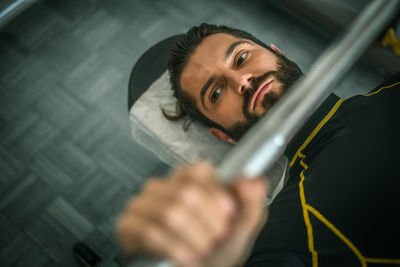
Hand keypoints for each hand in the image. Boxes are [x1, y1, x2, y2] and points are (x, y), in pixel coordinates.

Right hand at [117, 162, 267, 266]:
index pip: (198, 171)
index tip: (228, 215)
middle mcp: (162, 187)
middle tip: (215, 239)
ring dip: (193, 238)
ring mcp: (142, 204)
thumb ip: (250, 204)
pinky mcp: (127, 225)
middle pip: (186, 193)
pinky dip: (175, 249)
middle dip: (208, 223)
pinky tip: (186, 259)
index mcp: (187, 181)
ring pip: (169, 212)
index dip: (216, 194)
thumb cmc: (214, 250)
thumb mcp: (239, 230)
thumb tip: (255, 180)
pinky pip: (150, 233)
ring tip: (201, 251)